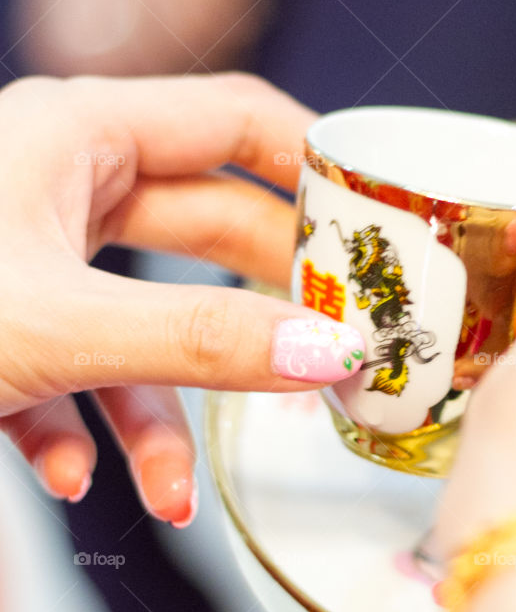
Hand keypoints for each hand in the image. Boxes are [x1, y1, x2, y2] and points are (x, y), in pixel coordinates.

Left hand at [0, 73, 362, 522]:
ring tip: (180, 488)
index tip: (381, 223)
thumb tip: (328, 356)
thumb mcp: (53, 324)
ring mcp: (33, 259)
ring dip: (169, 409)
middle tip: (335, 353)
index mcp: (76, 136)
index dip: (318, 166)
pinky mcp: (6, 328)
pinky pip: (78, 375)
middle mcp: (61, 185)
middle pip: (211, 229)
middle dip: (270, 302)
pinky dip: (92, 434)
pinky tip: (86, 484)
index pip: (238, 123)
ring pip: (145, 322)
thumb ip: (199, 342)